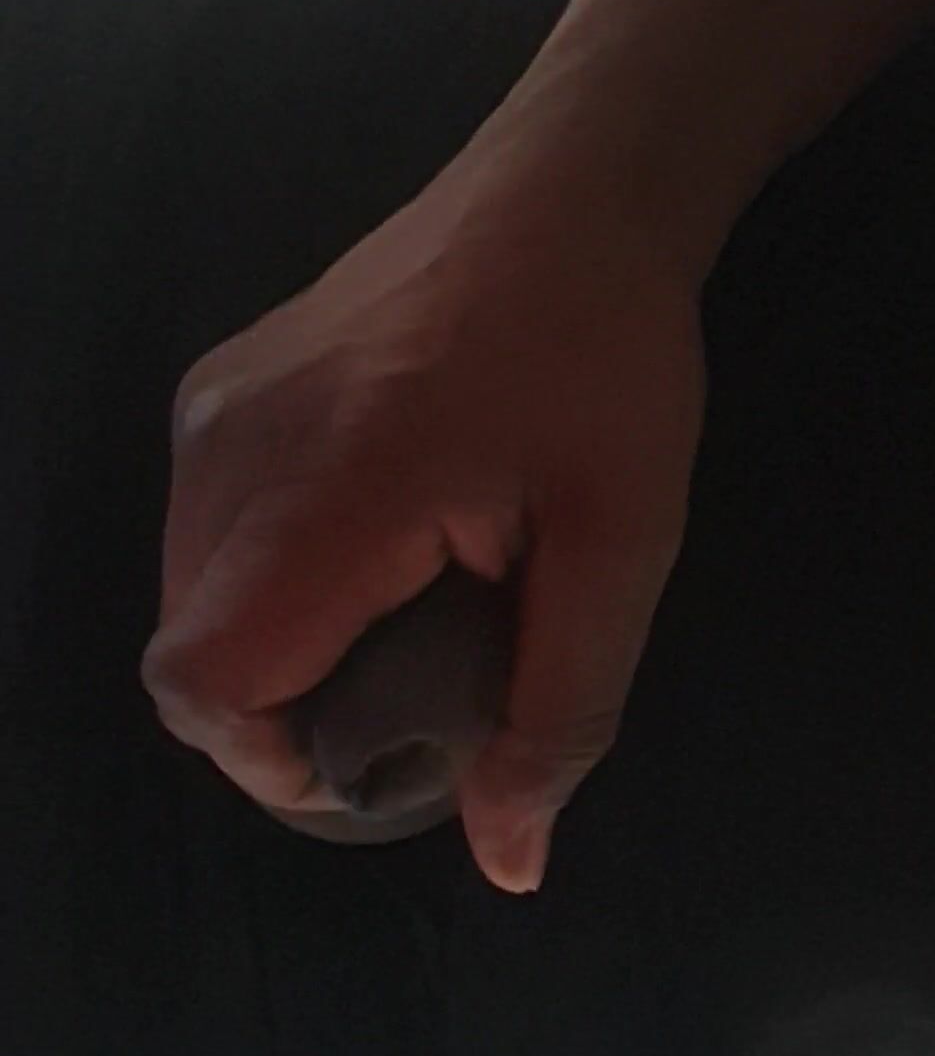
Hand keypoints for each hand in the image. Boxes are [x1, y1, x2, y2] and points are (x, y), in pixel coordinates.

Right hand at [141, 138, 706, 891]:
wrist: (569, 190)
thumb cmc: (610, 359)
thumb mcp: (623, 547)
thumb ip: (561, 711)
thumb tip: (508, 865)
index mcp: (331, 486)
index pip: (206, 681)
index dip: (272, 763)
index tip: (378, 764)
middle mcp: (232, 445)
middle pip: (189, 655)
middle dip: (283, 718)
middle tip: (411, 703)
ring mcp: (213, 406)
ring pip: (191, 598)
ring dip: (275, 651)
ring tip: (400, 623)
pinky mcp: (220, 385)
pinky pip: (206, 533)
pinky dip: (267, 583)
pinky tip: (371, 553)